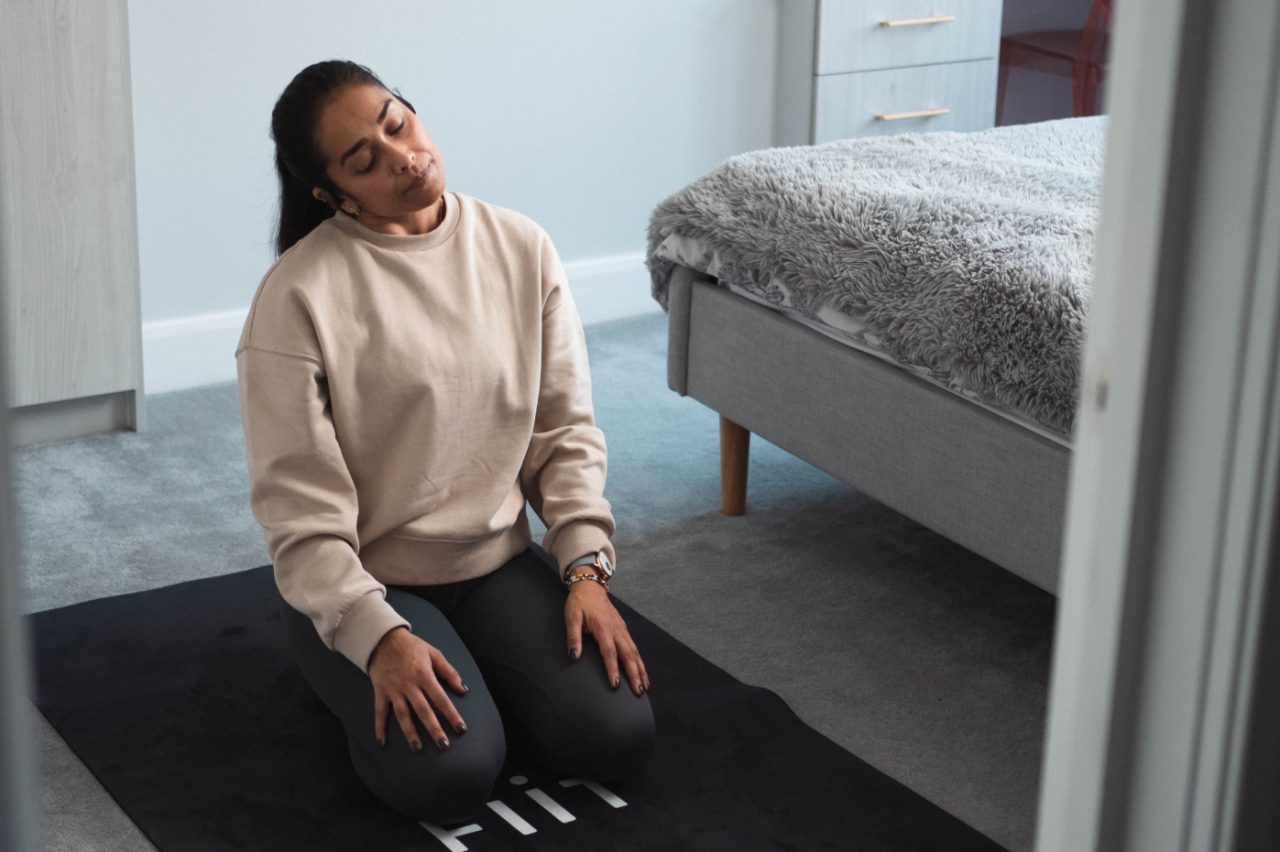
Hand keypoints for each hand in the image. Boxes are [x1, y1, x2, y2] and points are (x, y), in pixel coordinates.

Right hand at [367, 626, 469, 751]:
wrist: (383, 638)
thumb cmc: (412, 646)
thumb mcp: (434, 654)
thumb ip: (449, 672)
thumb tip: (463, 690)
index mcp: (424, 675)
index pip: (441, 698)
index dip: (451, 714)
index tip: (461, 728)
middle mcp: (409, 685)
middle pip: (423, 710)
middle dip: (434, 729)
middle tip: (443, 745)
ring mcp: (393, 689)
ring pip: (402, 715)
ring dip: (410, 732)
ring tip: (417, 748)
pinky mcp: (380, 691)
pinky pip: (379, 712)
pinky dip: (379, 727)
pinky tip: (382, 742)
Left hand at [565, 579, 649, 695]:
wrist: (590, 586)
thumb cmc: (579, 602)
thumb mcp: (571, 617)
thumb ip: (573, 637)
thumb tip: (573, 657)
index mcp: (604, 627)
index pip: (609, 652)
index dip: (613, 669)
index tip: (616, 685)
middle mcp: (616, 630)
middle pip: (629, 655)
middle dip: (635, 675)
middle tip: (638, 692)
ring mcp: (622, 629)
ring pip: (635, 652)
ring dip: (641, 670)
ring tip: (645, 687)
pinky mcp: (623, 630)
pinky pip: (634, 647)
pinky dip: (640, 661)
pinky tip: (642, 671)